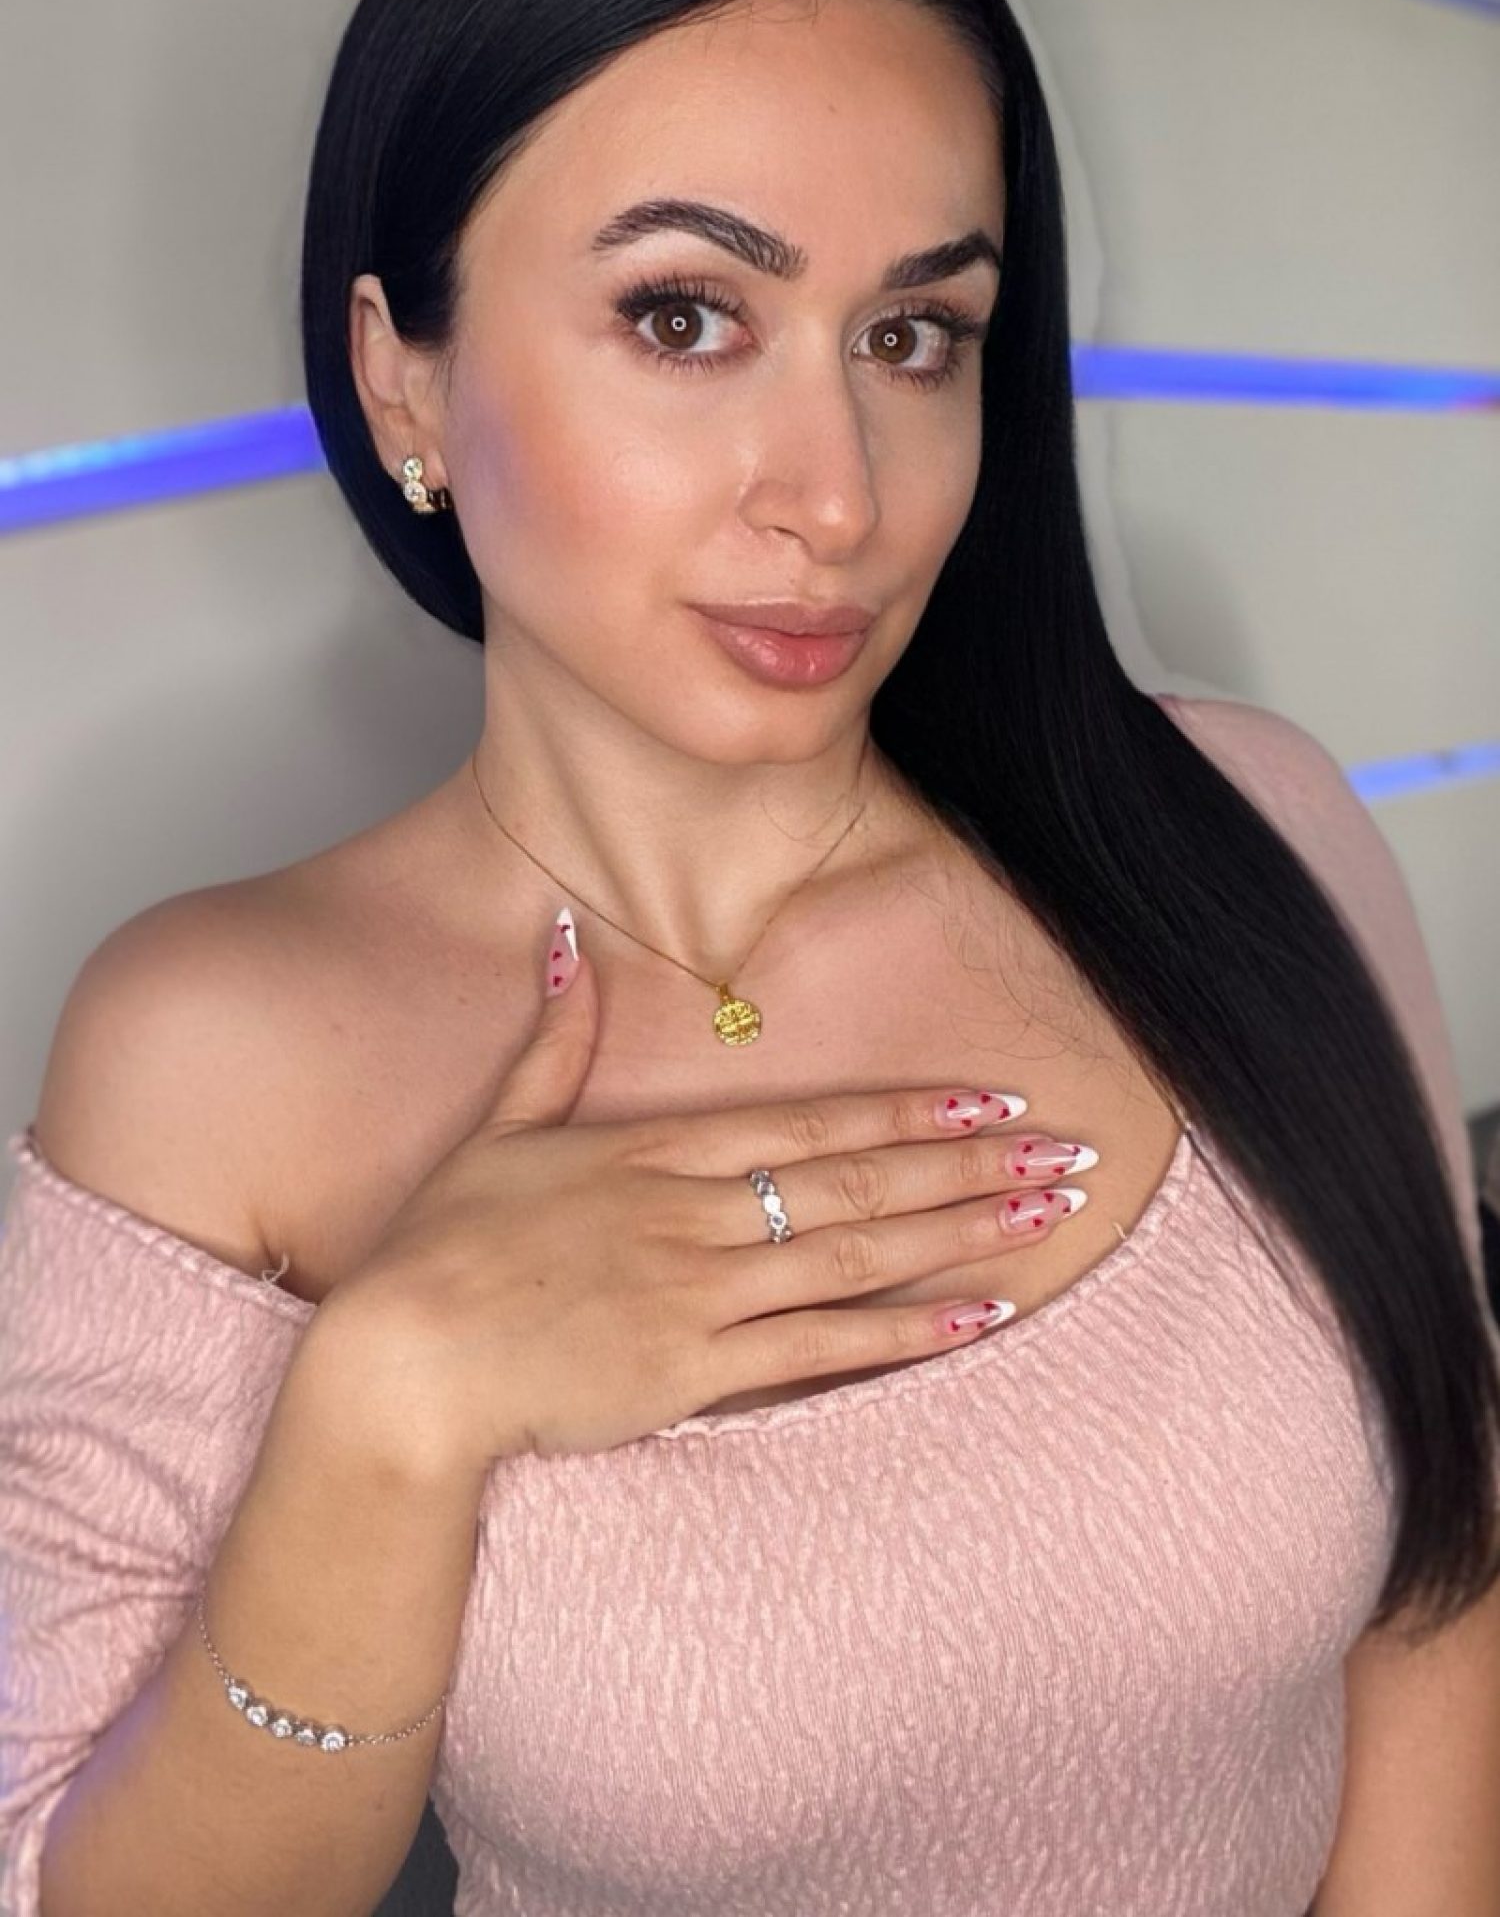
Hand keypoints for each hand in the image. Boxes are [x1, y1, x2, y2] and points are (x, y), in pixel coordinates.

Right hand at [319, 941, 1088, 1464]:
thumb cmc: (441, 1248)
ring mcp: (700, 1292)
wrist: (401, 1364)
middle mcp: (694, 1212)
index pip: (810, 1124)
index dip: (908, 1113)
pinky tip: (980, 1316)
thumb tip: (568, 938)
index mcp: (655, 1152)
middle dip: (972, 1165)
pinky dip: (908, 1333)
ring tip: (1049, 1213)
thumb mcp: (498, 1128)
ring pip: (860, 1254)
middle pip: (859, 1181)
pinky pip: (822, 1350)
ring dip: (964, 1231)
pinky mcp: (693, 1371)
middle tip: (1068, 1152)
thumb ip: (554, 1040)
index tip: (989, 1101)